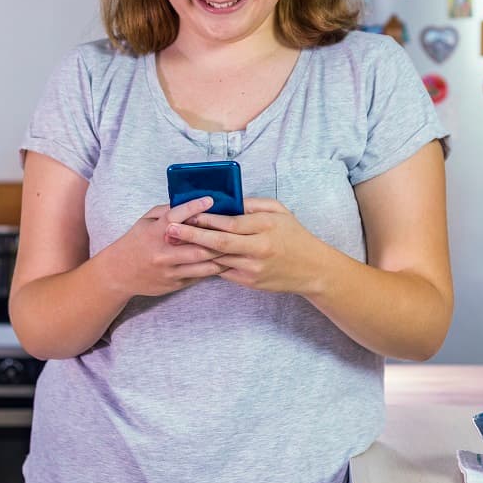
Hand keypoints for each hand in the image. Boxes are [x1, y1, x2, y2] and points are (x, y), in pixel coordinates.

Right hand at [97, 197, 227, 297]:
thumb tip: (190, 202)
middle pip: (197, 247)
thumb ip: (166, 212)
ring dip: (222, 257)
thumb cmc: (135, 243)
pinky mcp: (175, 283)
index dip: (194, 207)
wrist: (118, 274)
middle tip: (236, 230)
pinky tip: (227, 261)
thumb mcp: (144, 222)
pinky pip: (199, 276)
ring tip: (238, 248)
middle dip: (218, 239)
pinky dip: (214, 268)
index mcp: (154, 233)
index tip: (210, 200)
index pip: (175, 217)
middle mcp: (163, 253)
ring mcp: (170, 271)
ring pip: (203, 265)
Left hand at [166, 198, 329, 294]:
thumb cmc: (294, 235)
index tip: (188, 213)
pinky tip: (192, 256)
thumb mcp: (279, 211)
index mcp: (266, 228)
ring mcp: (253, 269)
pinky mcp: (249, 282)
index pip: (231, 223)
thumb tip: (225, 200)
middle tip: (171, 230)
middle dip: (192, 235)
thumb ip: (252, 204)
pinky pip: (223, 270)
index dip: (207, 219)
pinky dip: (208, 262)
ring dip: (195, 251)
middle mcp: (259, 249)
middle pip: (219, 243)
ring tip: (175, 242)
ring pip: (218, 259)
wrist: (311, 270)